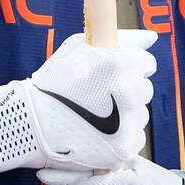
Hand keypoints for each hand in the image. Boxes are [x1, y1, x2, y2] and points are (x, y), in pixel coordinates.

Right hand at [0, 30, 156, 174]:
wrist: (32, 122)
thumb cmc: (55, 81)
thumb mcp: (81, 47)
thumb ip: (122, 39)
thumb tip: (152, 37)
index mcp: (120, 64)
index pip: (147, 64)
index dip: (130, 66)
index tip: (114, 73)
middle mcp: (129, 93)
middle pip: (144, 89)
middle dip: (127, 89)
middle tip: (100, 94)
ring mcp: (129, 122)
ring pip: (140, 113)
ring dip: (125, 112)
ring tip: (97, 114)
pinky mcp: (125, 147)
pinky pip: (136, 136)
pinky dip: (122, 135)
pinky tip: (101, 131)